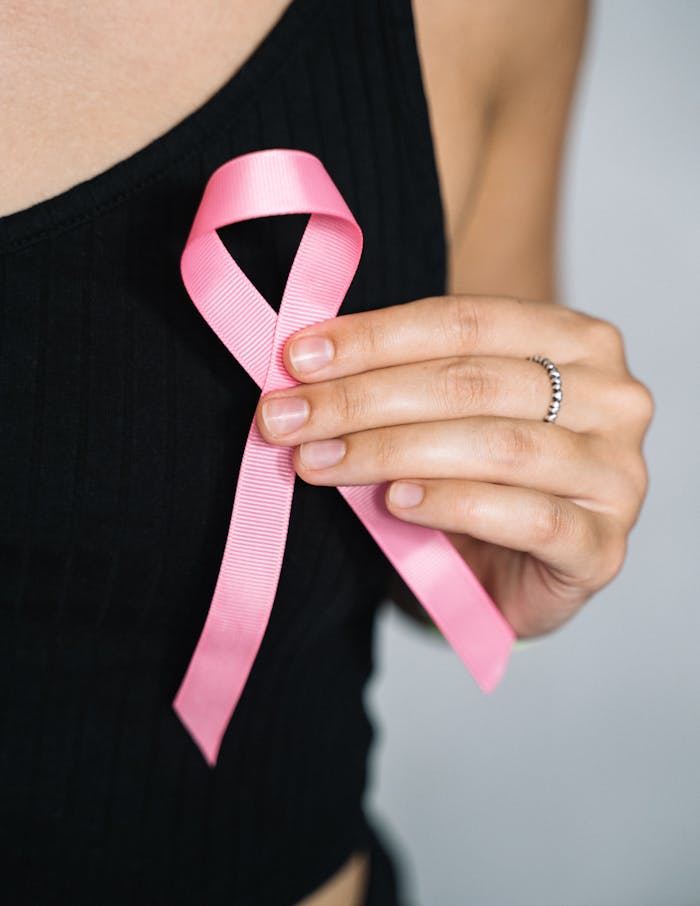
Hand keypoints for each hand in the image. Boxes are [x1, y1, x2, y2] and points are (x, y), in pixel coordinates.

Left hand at [254, 295, 653, 638]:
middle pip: (474, 383)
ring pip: (496, 447)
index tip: (297, 356)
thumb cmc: (475, 477)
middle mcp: (613, 398)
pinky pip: (526, 518)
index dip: (375, 337)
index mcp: (577, 341)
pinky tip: (394, 504)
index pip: (467, 322)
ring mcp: (618, 475)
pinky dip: (451, 505)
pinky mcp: (604, 548)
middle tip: (286, 417)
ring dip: (388, 451)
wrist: (511, 572)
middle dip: (364, 398)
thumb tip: (303, 361)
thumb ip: (399, 379)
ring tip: (317, 461)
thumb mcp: (440, 412)